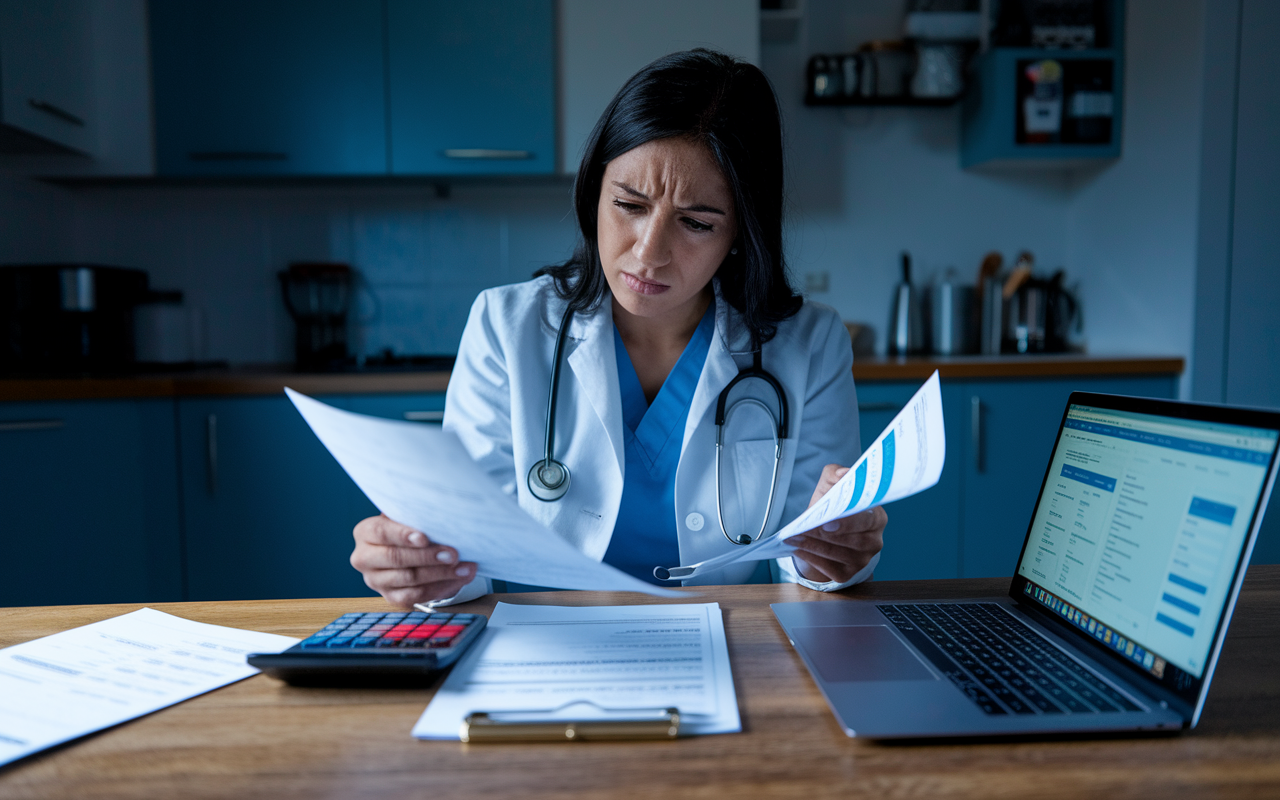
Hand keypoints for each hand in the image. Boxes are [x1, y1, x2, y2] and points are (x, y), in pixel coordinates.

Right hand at [350, 514, 476, 606]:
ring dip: (441, 574)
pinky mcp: (391, 597)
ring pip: (409, 579)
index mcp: (365, 532)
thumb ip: (418, 517)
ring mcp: (375, 581)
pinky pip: (416, 596)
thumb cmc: (409, 528)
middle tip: (454, 554)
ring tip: (465, 568)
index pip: (381, 533)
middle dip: (427, 557)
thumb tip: (444, 517)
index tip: (424, 538)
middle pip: (395, 558)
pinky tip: (459, 579)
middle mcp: (364, 558)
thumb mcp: (408, 518)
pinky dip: (441, 587)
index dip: (402, 535)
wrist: (406, 550)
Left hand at [788, 464, 886, 583]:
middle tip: (804, 529)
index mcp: (877, 517)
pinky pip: (830, 569)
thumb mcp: (831, 487)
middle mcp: (875, 541)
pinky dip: (812, 559)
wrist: (824, 534)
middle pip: (853, 541)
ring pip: (839, 555)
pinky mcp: (848, 574)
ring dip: (814, 546)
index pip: (868, 520)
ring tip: (794, 537)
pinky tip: (798, 549)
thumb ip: (836, 474)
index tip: (828, 521)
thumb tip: (843, 472)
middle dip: (825, 535)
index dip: (849, 522)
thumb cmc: (831, 508)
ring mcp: (863, 560)